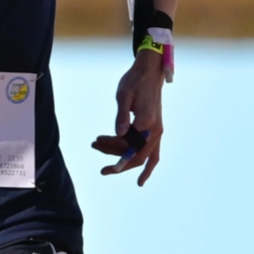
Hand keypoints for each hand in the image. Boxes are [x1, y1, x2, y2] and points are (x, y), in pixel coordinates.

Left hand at [91, 50, 164, 184]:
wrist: (150, 73)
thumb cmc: (135, 81)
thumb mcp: (124, 94)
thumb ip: (121, 115)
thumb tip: (118, 134)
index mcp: (146, 121)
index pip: (127, 143)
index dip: (111, 146)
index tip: (97, 141)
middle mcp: (155, 130)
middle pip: (135, 155)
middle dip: (116, 161)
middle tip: (98, 157)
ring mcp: (157, 132)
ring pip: (142, 157)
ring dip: (123, 160)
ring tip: (103, 156)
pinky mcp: (156, 132)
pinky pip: (154, 155)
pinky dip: (148, 168)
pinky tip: (141, 180)